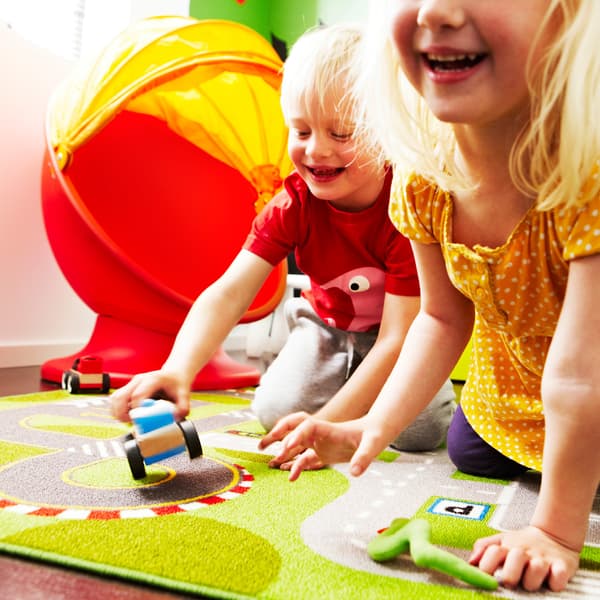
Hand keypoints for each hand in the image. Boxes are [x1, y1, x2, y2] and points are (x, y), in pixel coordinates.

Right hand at [110, 370, 190, 421]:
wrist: (173, 376)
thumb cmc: (176, 384)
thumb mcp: (184, 394)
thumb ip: (182, 407)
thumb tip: (174, 418)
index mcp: (152, 379)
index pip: (137, 395)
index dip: (137, 410)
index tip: (141, 420)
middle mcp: (139, 380)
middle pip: (120, 397)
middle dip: (123, 414)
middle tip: (132, 423)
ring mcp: (131, 384)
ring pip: (115, 399)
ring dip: (119, 413)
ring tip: (130, 420)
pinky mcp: (127, 389)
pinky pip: (115, 400)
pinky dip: (117, 410)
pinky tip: (128, 415)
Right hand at [266, 416, 386, 480]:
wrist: (376, 432)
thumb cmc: (374, 435)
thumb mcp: (373, 445)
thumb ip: (364, 457)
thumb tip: (355, 472)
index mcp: (329, 428)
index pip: (307, 426)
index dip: (296, 434)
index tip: (287, 448)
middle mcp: (320, 433)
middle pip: (293, 427)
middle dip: (277, 433)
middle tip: (263, 444)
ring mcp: (319, 442)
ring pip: (294, 443)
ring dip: (281, 449)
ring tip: (268, 462)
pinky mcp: (322, 452)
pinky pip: (304, 458)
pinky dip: (295, 466)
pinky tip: (291, 478)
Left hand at [469, 526, 579, 591]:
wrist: (553, 535)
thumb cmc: (522, 544)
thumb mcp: (501, 540)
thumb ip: (483, 548)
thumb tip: (470, 562)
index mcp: (507, 546)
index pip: (492, 553)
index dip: (486, 566)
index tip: (486, 577)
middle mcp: (524, 551)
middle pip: (513, 565)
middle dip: (510, 578)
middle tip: (510, 582)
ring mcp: (543, 558)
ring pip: (535, 572)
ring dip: (532, 582)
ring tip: (531, 580)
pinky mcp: (562, 566)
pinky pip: (558, 578)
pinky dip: (555, 583)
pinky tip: (551, 580)